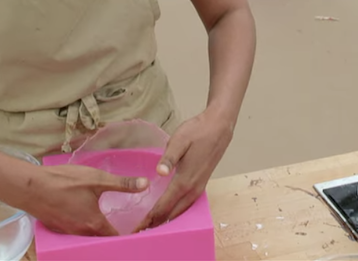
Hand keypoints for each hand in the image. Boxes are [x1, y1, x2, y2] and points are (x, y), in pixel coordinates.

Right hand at [23, 165, 147, 235]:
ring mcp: (68, 232)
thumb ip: (122, 184)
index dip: (128, 235)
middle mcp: (81, 233)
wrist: (30, 187)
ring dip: (98, 233)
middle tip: (126, 228)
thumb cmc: (64, 182)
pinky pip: (76, 233)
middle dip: (113, 236)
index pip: (116, 237)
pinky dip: (84, 229)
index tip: (138, 231)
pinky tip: (86, 217)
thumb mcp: (97, 179)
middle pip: (102, 240)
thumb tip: (146, 184)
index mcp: (94, 224)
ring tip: (108, 224)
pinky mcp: (58, 228)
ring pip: (88, 237)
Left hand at [135, 110, 234, 230]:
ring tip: (152, 225)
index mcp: (185, 180)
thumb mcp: (179, 140)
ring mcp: (199, 187)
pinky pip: (187, 205)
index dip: (150, 218)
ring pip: (181, 211)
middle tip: (140, 230)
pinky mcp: (202, 183)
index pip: (164, 206)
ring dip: (167, 219)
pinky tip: (170, 211)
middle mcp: (193, 188)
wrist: (219, 126)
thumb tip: (159, 172)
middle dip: (156, 223)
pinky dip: (176, 212)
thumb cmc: (198, 131)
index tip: (138, 228)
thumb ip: (169, 158)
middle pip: (173, 214)